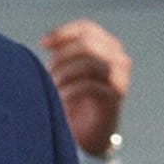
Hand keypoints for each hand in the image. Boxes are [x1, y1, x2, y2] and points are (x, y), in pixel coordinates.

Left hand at [41, 19, 129, 157]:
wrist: (89, 134)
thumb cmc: (75, 99)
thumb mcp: (67, 70)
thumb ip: (63, 53)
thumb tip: (46, 41)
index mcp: (108, 47)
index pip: (87, 29)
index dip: (63, 33)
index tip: (43, 44)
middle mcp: (119, 59)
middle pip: (88, 43)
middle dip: (62, 56)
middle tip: (48, 72)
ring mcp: (120, 78)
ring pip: (89, 63)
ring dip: (65, 73)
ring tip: (54, 87)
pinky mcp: (116, 97)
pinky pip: (90, 86)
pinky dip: (70, 90)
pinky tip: (61, 98)